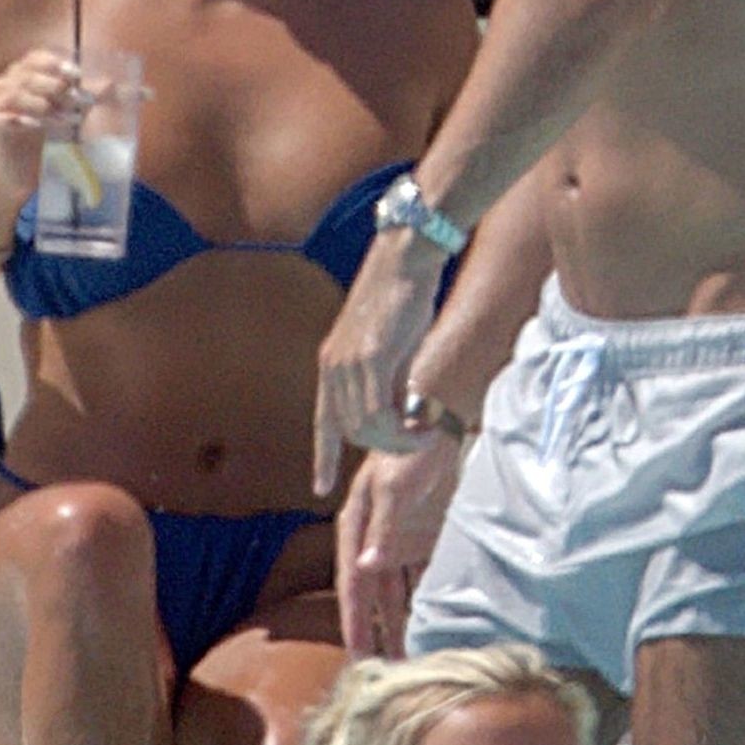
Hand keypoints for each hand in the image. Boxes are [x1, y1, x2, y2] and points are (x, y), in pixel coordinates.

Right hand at [0, 47, 81, 205]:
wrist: (26, 175)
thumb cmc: (49, 140)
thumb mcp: (74, 114)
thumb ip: (91, 98)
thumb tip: (126, 88)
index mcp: (25, 75)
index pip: (36, 58)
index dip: (55, 64)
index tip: (76, 76)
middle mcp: (6, 84)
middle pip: (26, 73)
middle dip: (55, 86)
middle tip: (77, 102)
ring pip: (14, 92)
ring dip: (43, 103)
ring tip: (67, 120)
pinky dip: (19, 118)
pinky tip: (38, 126)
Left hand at [312, 239, 443, 495]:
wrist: (405, 257)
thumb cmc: (403, 296)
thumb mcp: (390, 347)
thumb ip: (389, 381)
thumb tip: (401, 413)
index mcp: (332, 363)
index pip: (323, 420)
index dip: (323, 456)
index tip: (320, 487)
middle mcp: (332, 367)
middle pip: (349, 432)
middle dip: (384, 448)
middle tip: (417, 441)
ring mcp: (348, 363)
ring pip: (364, 429)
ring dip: (397, 442)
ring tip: (424, 434)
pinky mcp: (370, 359)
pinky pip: (378, 415)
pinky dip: (401, 430)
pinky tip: (422, 425)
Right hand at [336, 441, 461, 656]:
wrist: (440, 421)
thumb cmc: (409, 447)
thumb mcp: (394, 487)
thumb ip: (384, 530)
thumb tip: (366, 569)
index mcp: (356, 526)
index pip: (352, 582)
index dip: (354, 619)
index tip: (358, 656)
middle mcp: (374, 539)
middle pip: (373, 595)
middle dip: (377, 632)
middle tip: (384, 673)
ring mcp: (400, 540)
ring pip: (398, 592)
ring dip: (401, 622)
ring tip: (409, 660)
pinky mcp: (426, 538)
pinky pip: (423, 579)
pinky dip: (426, 602)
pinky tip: (433, 627)